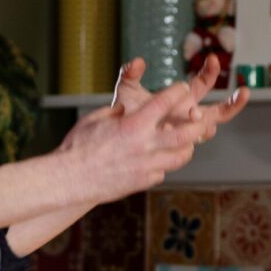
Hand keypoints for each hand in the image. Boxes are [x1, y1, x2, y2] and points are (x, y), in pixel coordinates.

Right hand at [59, 80, 207, 202]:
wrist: (69, 178)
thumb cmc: (78, 146)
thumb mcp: (97, 118)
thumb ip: (118, 112)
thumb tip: (128, 109)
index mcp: (133, 124)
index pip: (165, 103)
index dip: (177, 92)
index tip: (183, 88)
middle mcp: (145, 145)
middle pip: (185, 134)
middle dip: (197, 125)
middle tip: (200, 119)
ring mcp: (146, 166)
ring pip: (180, 157)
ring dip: (186, 148)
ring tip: (185, 143)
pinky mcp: (143, 182)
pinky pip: (162, 173)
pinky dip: (163, 166)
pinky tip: (158, 161)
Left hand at [112, 55, 248, 143]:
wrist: (118, 140)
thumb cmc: (126, 114)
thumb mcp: (126, 91)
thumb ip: (130, 75)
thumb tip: (137, 62)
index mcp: (184, 98)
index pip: (204, 83)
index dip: (210, 71)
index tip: (212, 59)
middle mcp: (190, 115)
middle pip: (219, 110)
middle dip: (233, 102)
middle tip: (243, 93)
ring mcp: (187, 133)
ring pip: (210, 129)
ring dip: (211, 122)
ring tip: (205, 115)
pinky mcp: (180, 146)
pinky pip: (194, 142)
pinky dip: (196, 135)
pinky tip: (194, 130)